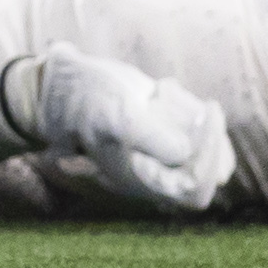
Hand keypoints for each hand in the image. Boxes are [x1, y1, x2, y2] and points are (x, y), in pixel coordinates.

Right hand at [0, 47, 232, 214]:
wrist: (58, 81)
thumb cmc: (83, 98)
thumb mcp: (114, 114)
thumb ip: (148, 136)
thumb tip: (186, 153)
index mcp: (140, 182)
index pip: (194, 187)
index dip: (208, 154)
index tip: (209, 110)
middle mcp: (152, 176)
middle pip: (207, 167)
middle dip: (200, 128)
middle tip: (173, 94)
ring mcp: (158, 156)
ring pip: (203, 146)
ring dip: (191, 113)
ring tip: (161, 88)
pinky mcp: (160, 136)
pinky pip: (194, 130)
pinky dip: (187, 107)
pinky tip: (161, 88)